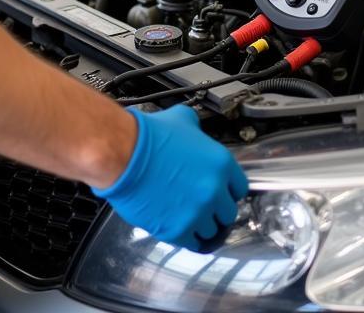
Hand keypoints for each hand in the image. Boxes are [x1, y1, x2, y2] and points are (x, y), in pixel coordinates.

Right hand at [93, 105, 247, 249]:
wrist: (123, 155)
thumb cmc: (147, 138)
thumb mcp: (180, 119)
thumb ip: (195, 128)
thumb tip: (195, 131)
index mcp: (220, 163)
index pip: (239, 188)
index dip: (227, 190)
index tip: (220, 192)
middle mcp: (214, 190)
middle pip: (228, 212)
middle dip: (216, 210)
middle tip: (201, 204)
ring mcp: (198, 212)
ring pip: (211, 230)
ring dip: (201, 225)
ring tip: (187, 215)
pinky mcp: (178, 229)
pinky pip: (193, 243)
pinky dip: (188, 237)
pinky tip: (181, 228)